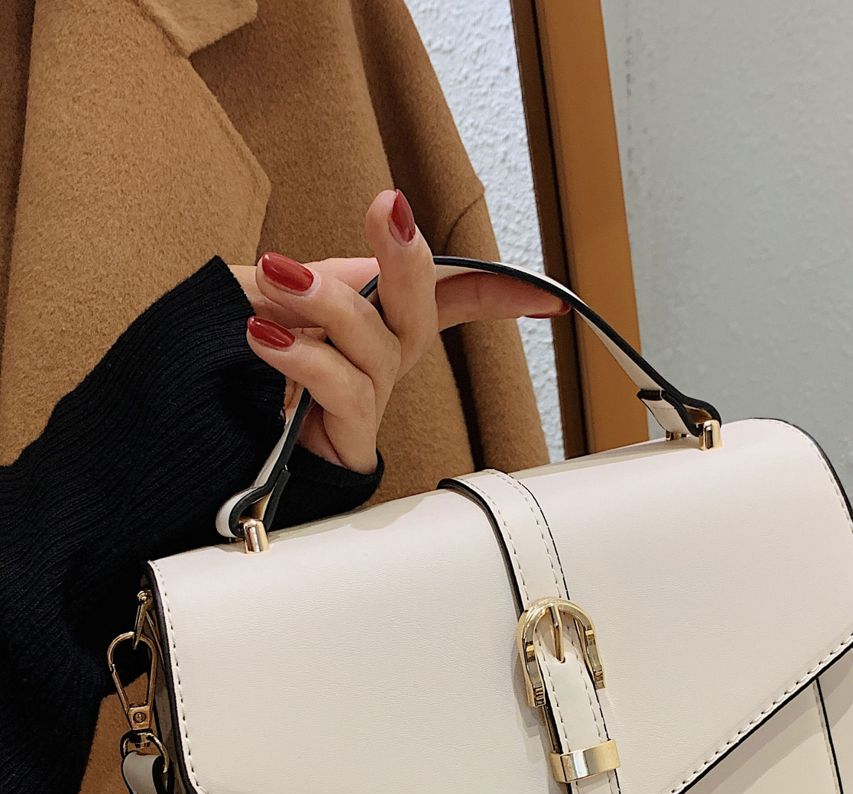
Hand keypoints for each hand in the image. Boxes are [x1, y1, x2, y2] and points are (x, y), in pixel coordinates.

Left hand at [231, 190, 567, 473]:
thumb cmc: (246, 371)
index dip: (498, 291)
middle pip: (422, 305)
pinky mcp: (349, 432)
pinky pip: (343, 385)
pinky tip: (261, 336)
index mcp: (376, 320)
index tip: (546, 295)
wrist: (220, 440)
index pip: (449, 296)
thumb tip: (290, 271)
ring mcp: (371, 394)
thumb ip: (287, 278)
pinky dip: (303, 354)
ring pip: (375, 338)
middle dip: (408, 255)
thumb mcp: (263, 302)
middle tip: (387, 208)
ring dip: (327, 300)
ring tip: (276, 277)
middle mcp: (385, 357)